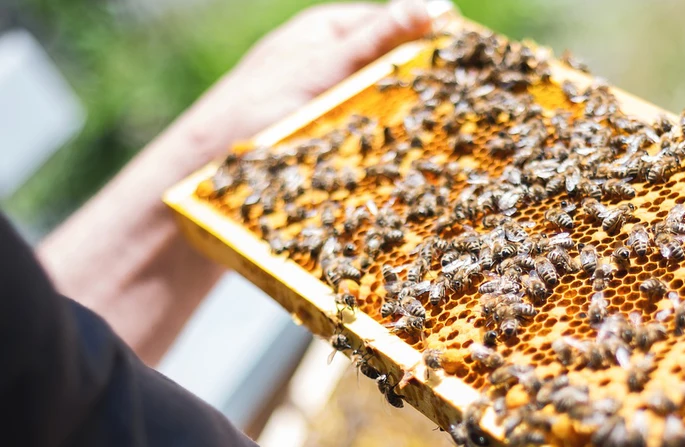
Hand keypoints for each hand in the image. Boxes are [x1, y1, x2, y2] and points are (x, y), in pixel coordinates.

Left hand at [40, 0, 433, 365]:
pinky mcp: (323, 146)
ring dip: (408, 129)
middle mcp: (329, 65)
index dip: (435, 44)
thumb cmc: (250, 113)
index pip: (397, 26)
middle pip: (393, 71)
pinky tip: (406, 172)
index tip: (474, 67)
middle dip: (425, 90)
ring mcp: (325, 106)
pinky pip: (366, 146)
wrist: (197, 179)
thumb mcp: (318, 68)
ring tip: (446, 148)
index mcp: (327, 32)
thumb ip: (374, 38)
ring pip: (383, 112)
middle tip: (467, 114)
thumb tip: (435, 2)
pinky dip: (385, 156)